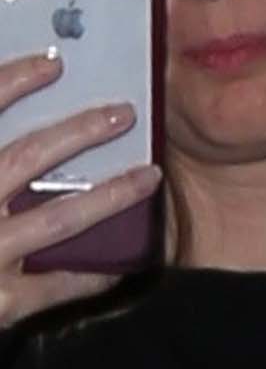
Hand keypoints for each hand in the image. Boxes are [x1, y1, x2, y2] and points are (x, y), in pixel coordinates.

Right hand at [0, 50, 159, 324]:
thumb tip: (5, 116)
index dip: (12, 83)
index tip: (52, 65)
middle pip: (25, 157)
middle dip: (79, 132)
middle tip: (123, 114)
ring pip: (57, 218)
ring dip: (109, 195)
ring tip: (149, 176)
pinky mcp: (3, 303)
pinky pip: (60, 283)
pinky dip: (96, 271)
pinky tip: (128, 258)